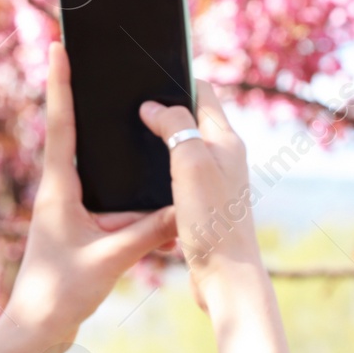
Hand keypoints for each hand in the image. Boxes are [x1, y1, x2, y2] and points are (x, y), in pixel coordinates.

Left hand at [0, 43, 175, 352]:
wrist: (36, 329)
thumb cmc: (61, 293)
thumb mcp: (110, 258)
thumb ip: (148, 231)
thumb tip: (184, 207)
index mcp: (58, 188)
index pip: (60, 124)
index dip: (61, 83)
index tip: (58, 46)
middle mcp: (60, 191)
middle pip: (75, 133)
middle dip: (87, 99)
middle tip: (101, 62)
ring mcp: (68, 208)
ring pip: (95, 166)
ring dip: (111, 144)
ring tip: (130, 109)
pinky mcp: (80, 227)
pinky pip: (106, 196)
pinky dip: (125, 186)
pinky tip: (149, 179)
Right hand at [137, 81, 263, 311]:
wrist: (225, 276)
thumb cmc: (212, 219)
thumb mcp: (191, 162)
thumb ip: (175, 126)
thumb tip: (153, 106)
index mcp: (225, 140)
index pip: (204, 92)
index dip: (177, 79)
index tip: (146, 76)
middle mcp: (223, 157)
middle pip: (191, 118)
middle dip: (164, 108)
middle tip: (129, 106)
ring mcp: (213, 182)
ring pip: (182, 148)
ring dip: (159, 142)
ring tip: (128, 139)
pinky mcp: (201, 205)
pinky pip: (177, 176)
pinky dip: (159, 171)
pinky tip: (138, 180)